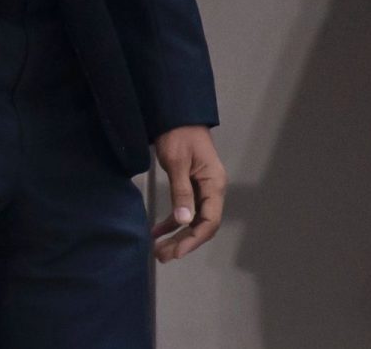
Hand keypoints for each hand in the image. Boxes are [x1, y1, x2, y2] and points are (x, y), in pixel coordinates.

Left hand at [150, 125, 225, 261]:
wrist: (175, 114)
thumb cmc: (178, 134)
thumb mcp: (177, 163)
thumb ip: (181, 192)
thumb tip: (183, 221)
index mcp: (214, 184)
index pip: (210, 221)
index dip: (193, 239)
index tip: (176, 252)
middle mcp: (212, 189)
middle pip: (201, 224)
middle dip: (183, 242)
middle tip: (162, 256)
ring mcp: (202, 188)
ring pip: (192, 220)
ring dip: (177, 235)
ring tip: (158, 251)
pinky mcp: (190, 185)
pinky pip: (184, 209)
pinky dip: (172, 221)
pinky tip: (156, 231)